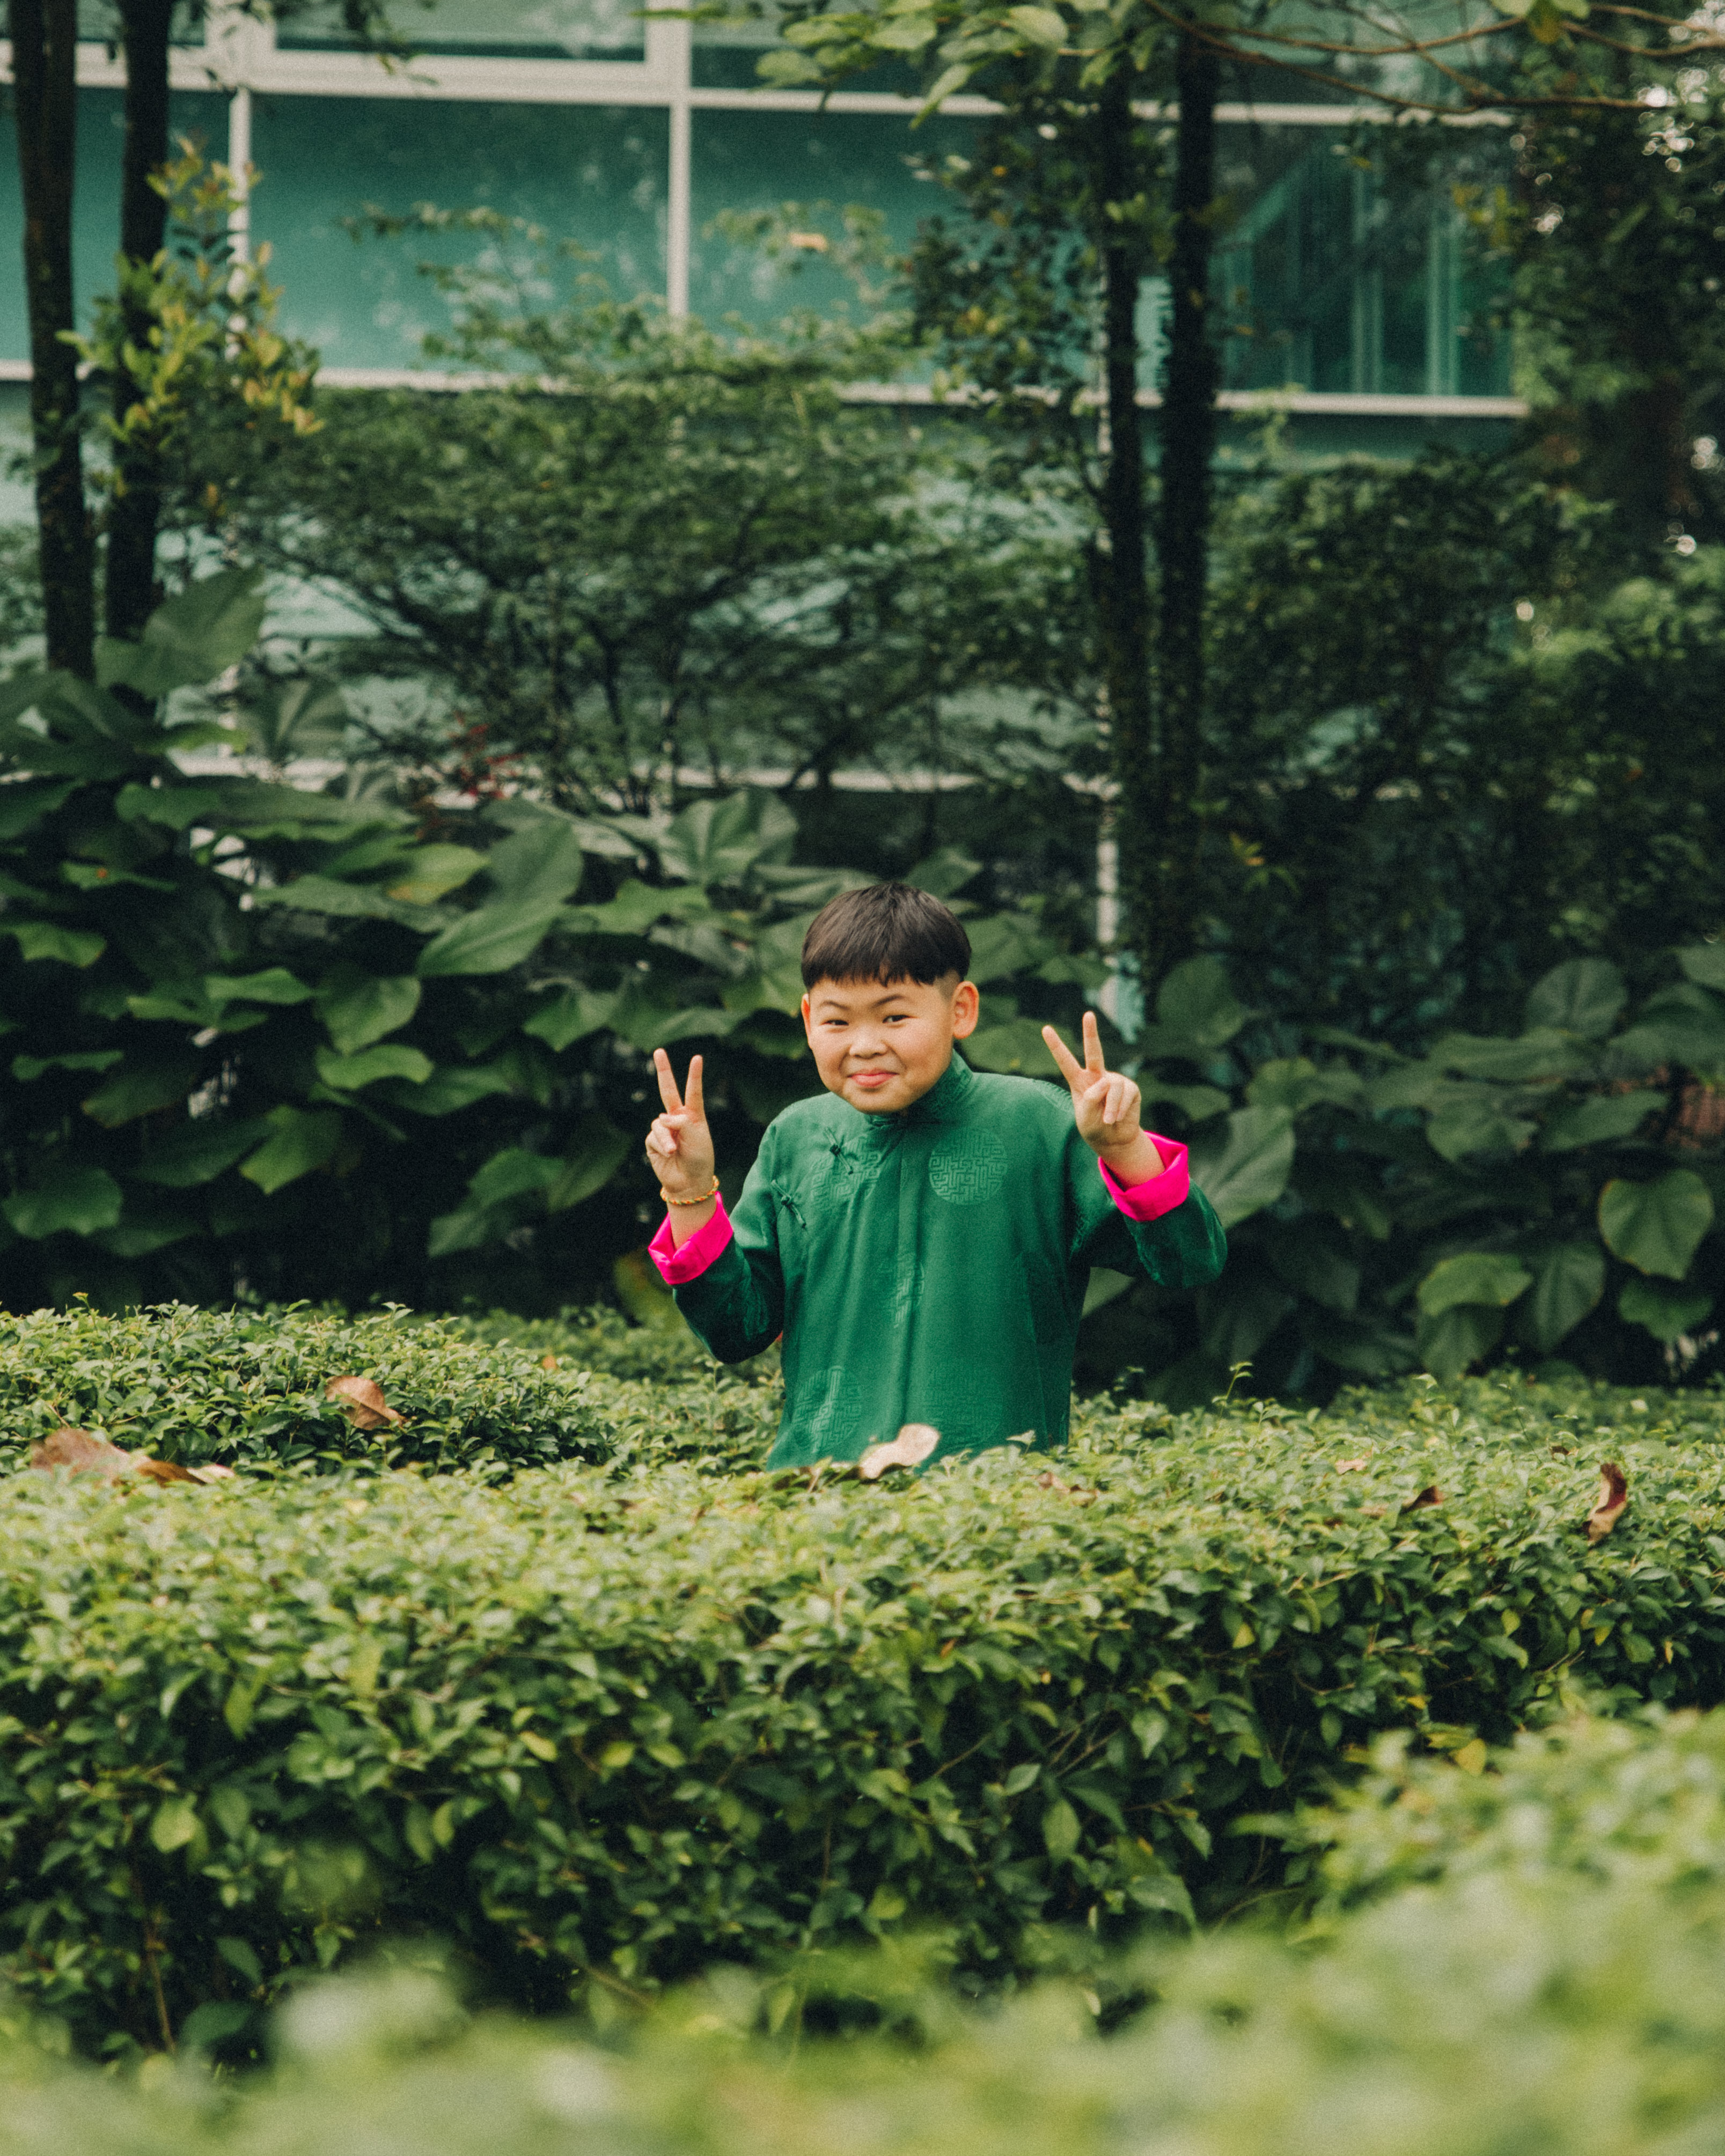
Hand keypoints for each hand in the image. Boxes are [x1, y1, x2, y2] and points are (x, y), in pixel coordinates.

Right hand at [646, 1050, 715, 1200]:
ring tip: (675, 1151)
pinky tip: (668, 1154)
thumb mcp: (697, 1136)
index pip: (693, 1091)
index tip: (697, 1057)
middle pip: (668, 1090)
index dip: (694, 1075)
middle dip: (663, 1070)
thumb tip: (661, 1118)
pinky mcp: (653, 1141)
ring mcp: (664, 1129)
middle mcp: (677, 1118)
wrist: (689, 1182)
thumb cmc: (699, 1158)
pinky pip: (654, 1136)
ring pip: (659, 1122)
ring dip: (667, 1137)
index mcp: (693, 1115)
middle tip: (659, 1051)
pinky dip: (661, 1144)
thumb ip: (681, 1121)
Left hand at [1042, 1010, 1153, 1172]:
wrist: (1114, 1139)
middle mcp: (1097, 1076)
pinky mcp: (1130, 1088)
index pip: (1065, 1062)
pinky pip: (1125, 1095)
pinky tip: (1118, 1117)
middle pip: (1094, 1052)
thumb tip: (1105, 1082)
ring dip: (1110, 1108)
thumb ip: (1091, 1100)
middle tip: (1088, 1014)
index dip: (1056, 1046)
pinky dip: (1120, 1109)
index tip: (1045, 1029)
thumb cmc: (1095, 1128)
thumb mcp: (1085, 1118)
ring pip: (1112, 1087)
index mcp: (1079, 1082)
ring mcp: (1115, 1080)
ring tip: (1108, 1120)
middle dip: (1091, 1032)